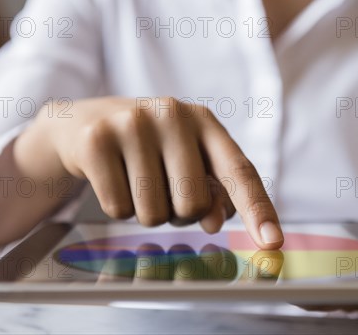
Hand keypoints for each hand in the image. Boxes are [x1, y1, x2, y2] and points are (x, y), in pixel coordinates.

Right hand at [16, 97, 283, 249]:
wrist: (84, 124)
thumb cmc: (148, 148)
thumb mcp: (185, 159)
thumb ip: (212, 190)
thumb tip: (217, 221)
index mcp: (204, 121)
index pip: (239, 170)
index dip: (258, 209)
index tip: (273, 242)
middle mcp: (172, 114)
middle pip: (193, 205)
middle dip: (179, 213)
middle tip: (162, 189)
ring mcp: (132, 124)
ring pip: (154, 213)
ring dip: (146, 212)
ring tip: (135, 180)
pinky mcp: (97, 141)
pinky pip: (118, 210)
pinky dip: (117, 208)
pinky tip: (111, 179)